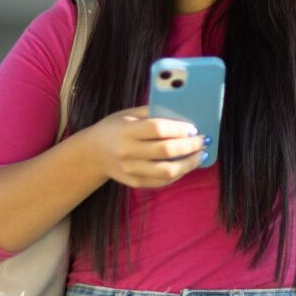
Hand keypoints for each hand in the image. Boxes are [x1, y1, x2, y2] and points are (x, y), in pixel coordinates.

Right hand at [88, 107, 207, 188]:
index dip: (178, 129)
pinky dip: (178, 174)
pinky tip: (187, 166)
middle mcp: (128, 151)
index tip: (193, 127)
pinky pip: (161, 182)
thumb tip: (181, 113)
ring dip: (189, 164)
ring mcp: (131, 170)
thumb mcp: (128, 114)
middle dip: (189, 146)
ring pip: (166, 171)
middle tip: (203, 140)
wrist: (92, 153)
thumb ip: (151, 113)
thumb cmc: (114, 128)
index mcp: (127, 130)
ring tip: (200, 155)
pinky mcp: (134, 182)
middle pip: (165, 151)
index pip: (157, 129)